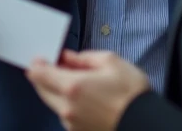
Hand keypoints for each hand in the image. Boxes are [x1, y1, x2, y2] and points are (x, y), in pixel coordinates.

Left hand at [26, 50, 150, 130]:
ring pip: (52, 102)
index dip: (36, 64)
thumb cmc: (131, 93)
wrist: (145, 123)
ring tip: (74, 81)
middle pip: (41, 89)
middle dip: (44, 76)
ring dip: (56, 90)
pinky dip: (66, 103)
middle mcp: (67, 107)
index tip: (41, 58)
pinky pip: (64, 114)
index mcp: (72, 86)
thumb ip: (83, 58)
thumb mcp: (111, 62)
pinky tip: (82, 97)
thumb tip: (67, 57)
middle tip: (56, 66)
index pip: (38, 74)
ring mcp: (71, 122)